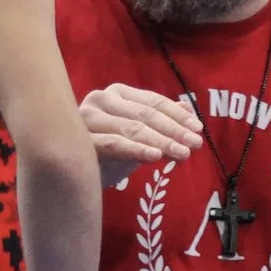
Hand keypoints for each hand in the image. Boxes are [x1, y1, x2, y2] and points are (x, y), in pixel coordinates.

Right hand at [78, 84, 202, 188]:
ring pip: (132, 128)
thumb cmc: (107, 153)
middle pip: (145, 114)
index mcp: (117, 94)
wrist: (71, 176)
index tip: (199, 129)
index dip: (178, 115)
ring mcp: (86, 118)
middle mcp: (100, 100)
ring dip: (161, 141)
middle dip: (174, 130)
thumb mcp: (138, 137)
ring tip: (183, 153)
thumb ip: (161, 121)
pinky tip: (156, 157)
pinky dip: (137, 149)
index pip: (153, 101)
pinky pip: (114, 143)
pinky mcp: (79, 140)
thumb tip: (188, 108)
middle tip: (196, 144)